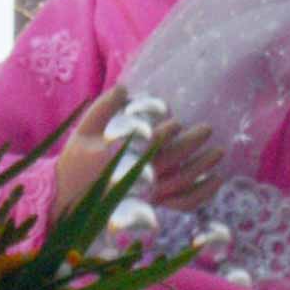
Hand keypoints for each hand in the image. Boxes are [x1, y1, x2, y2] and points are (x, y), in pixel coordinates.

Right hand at [52, 87, 224, 222]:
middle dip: (190, 145)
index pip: (146, 146)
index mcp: (118, 159)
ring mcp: (147, 194)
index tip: (176, 120)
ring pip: (180, 182)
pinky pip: (182, 202)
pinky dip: (202, 193)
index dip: (164, 134)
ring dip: (202, 167)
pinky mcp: (154, 202)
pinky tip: (216, 179)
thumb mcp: (84, 129)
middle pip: (170, 161)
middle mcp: (136, 178)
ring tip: (219, 151)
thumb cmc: (77, 160)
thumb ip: (105, 107)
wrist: (70, 199)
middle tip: (207, 129)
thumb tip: (125, 88)